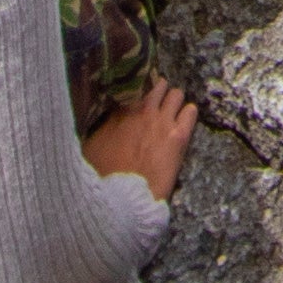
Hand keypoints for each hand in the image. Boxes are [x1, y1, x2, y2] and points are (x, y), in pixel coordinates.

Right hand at [82, 81, 193, 202]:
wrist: (123, 196)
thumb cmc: (103, 175)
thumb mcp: (91, 146)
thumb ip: (102, 127)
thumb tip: (106, 120)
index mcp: (121, 111)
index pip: (135, 89)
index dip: (139, 95)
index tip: (140, 100)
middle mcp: (142, 109)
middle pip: (159, 86)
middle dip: (160, 94)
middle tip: (159, 106)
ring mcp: (162, 121)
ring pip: (176, 94)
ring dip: (174, 102)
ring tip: (174, 113)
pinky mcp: (179, 136)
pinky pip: (191, 112)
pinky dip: (189, 114)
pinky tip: (186, 120)